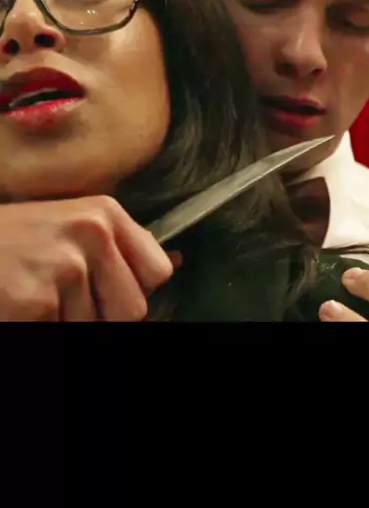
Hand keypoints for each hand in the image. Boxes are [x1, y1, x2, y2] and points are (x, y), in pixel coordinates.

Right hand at [0, 196, 175, 320]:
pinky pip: (61, 333)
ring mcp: (64, 268)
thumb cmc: (15, 237)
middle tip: (67, 297)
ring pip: (95, 327)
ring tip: (38, 294)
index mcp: (104, 214)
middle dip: (104, 314)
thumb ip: (119, 246)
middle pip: (133, 309)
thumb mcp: (72, 225)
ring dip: (67, 321)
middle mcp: (90, 234)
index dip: (136, 289)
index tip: (109, 288)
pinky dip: (42, 327)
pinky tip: (23, 304)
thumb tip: (173, 265)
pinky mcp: (37, 301)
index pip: (158, 271)